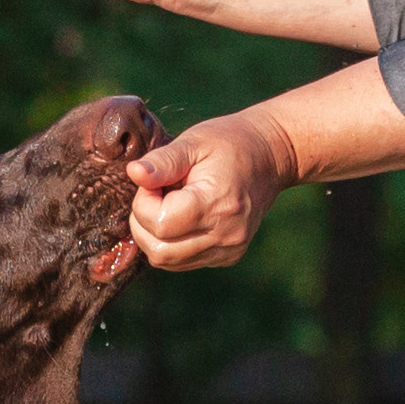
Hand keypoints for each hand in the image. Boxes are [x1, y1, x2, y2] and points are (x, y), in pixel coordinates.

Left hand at [127, 108, 298, 271]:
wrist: (271, 156)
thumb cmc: (230, 143)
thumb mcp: (194, 142)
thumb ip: (162, 161)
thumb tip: (133, 173)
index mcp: (217, 204)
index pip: (159, 224)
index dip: (143, 203)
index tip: (154, 181)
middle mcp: (226, 235)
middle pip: (159, 251)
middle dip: (143, 223)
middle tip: (157, 193)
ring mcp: (228, 250)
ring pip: (167, 261)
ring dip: (154, 235)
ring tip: (171, 203)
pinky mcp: (227, 256)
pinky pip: (182, 261)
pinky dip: (170, 242)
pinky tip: (182, 217)